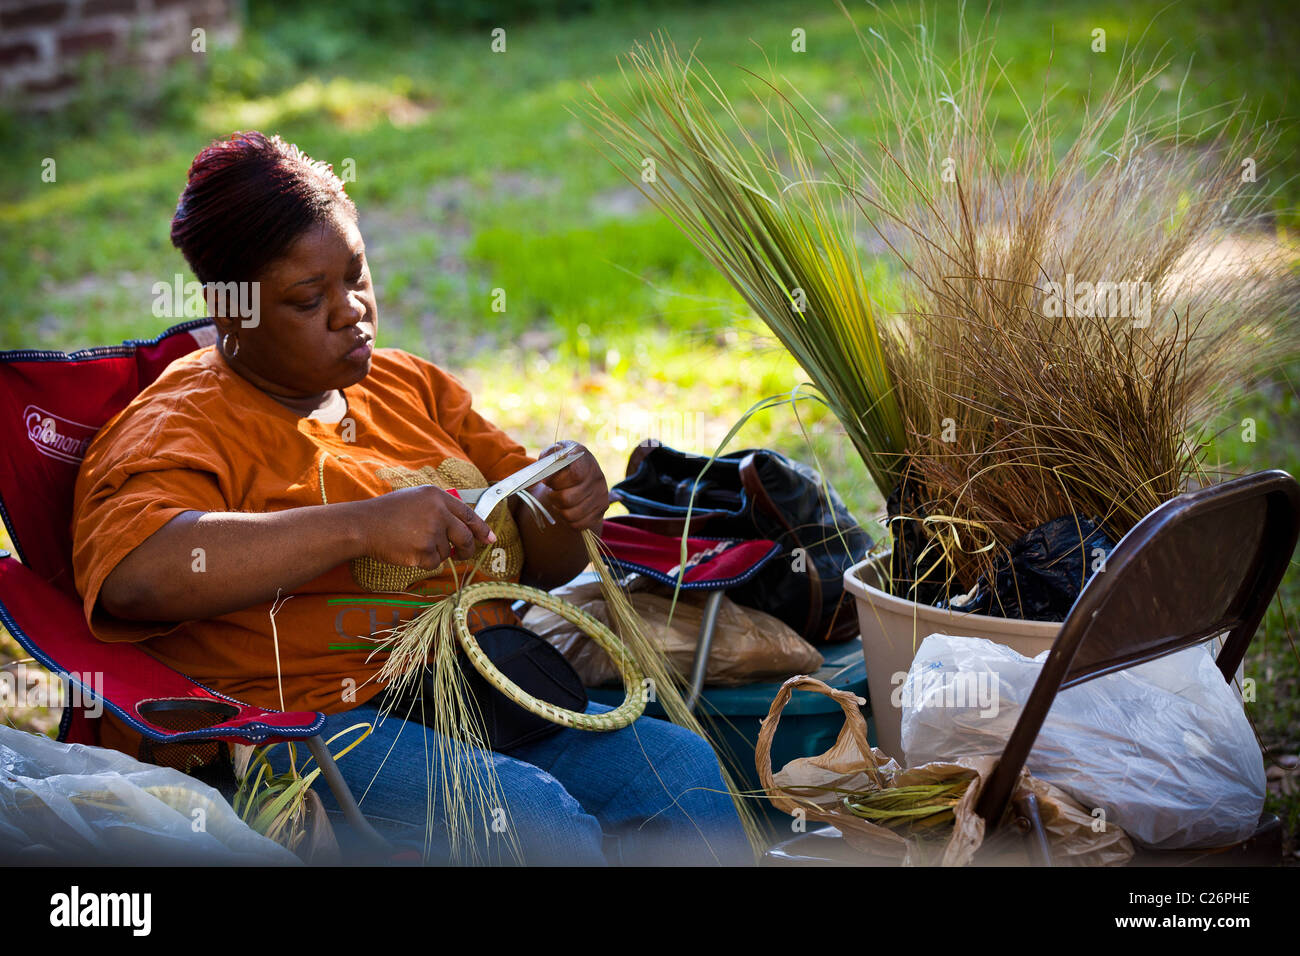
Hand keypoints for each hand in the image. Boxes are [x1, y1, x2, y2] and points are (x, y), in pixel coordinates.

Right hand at [357, 485, 496, 567]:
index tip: (490, 538)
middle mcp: (438, 512)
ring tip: (413, 542)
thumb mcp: (417, 499)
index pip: (468, 514)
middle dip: (467, 549)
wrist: (364, 525)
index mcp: (438, 497)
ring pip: (447, 551)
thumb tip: (464, 527)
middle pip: (465, 536)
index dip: (481, 528)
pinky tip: (408, 550)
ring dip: (435, 552)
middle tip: (462, 554)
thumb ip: (441, 509)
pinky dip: (424, 561)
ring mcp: (432, 532)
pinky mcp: (424, 551)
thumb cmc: (388, 512)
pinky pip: (434, 563)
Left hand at [532, 440, 607, 532]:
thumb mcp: (552, 454)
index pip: (575, 475)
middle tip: (552, 492)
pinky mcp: (601, 511)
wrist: (580, 469)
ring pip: (571, 514)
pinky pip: (578, 525)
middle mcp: (597, 477)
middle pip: (568, 498)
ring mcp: (601, 495)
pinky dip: (567, 520)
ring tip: (558, 500)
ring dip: (558, 509)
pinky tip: (566, 509)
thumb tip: (539, 479)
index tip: (547, 481)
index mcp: (585, 459)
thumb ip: (545, 461)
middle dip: (553, 497)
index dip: (556, 481)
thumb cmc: (561, 463)